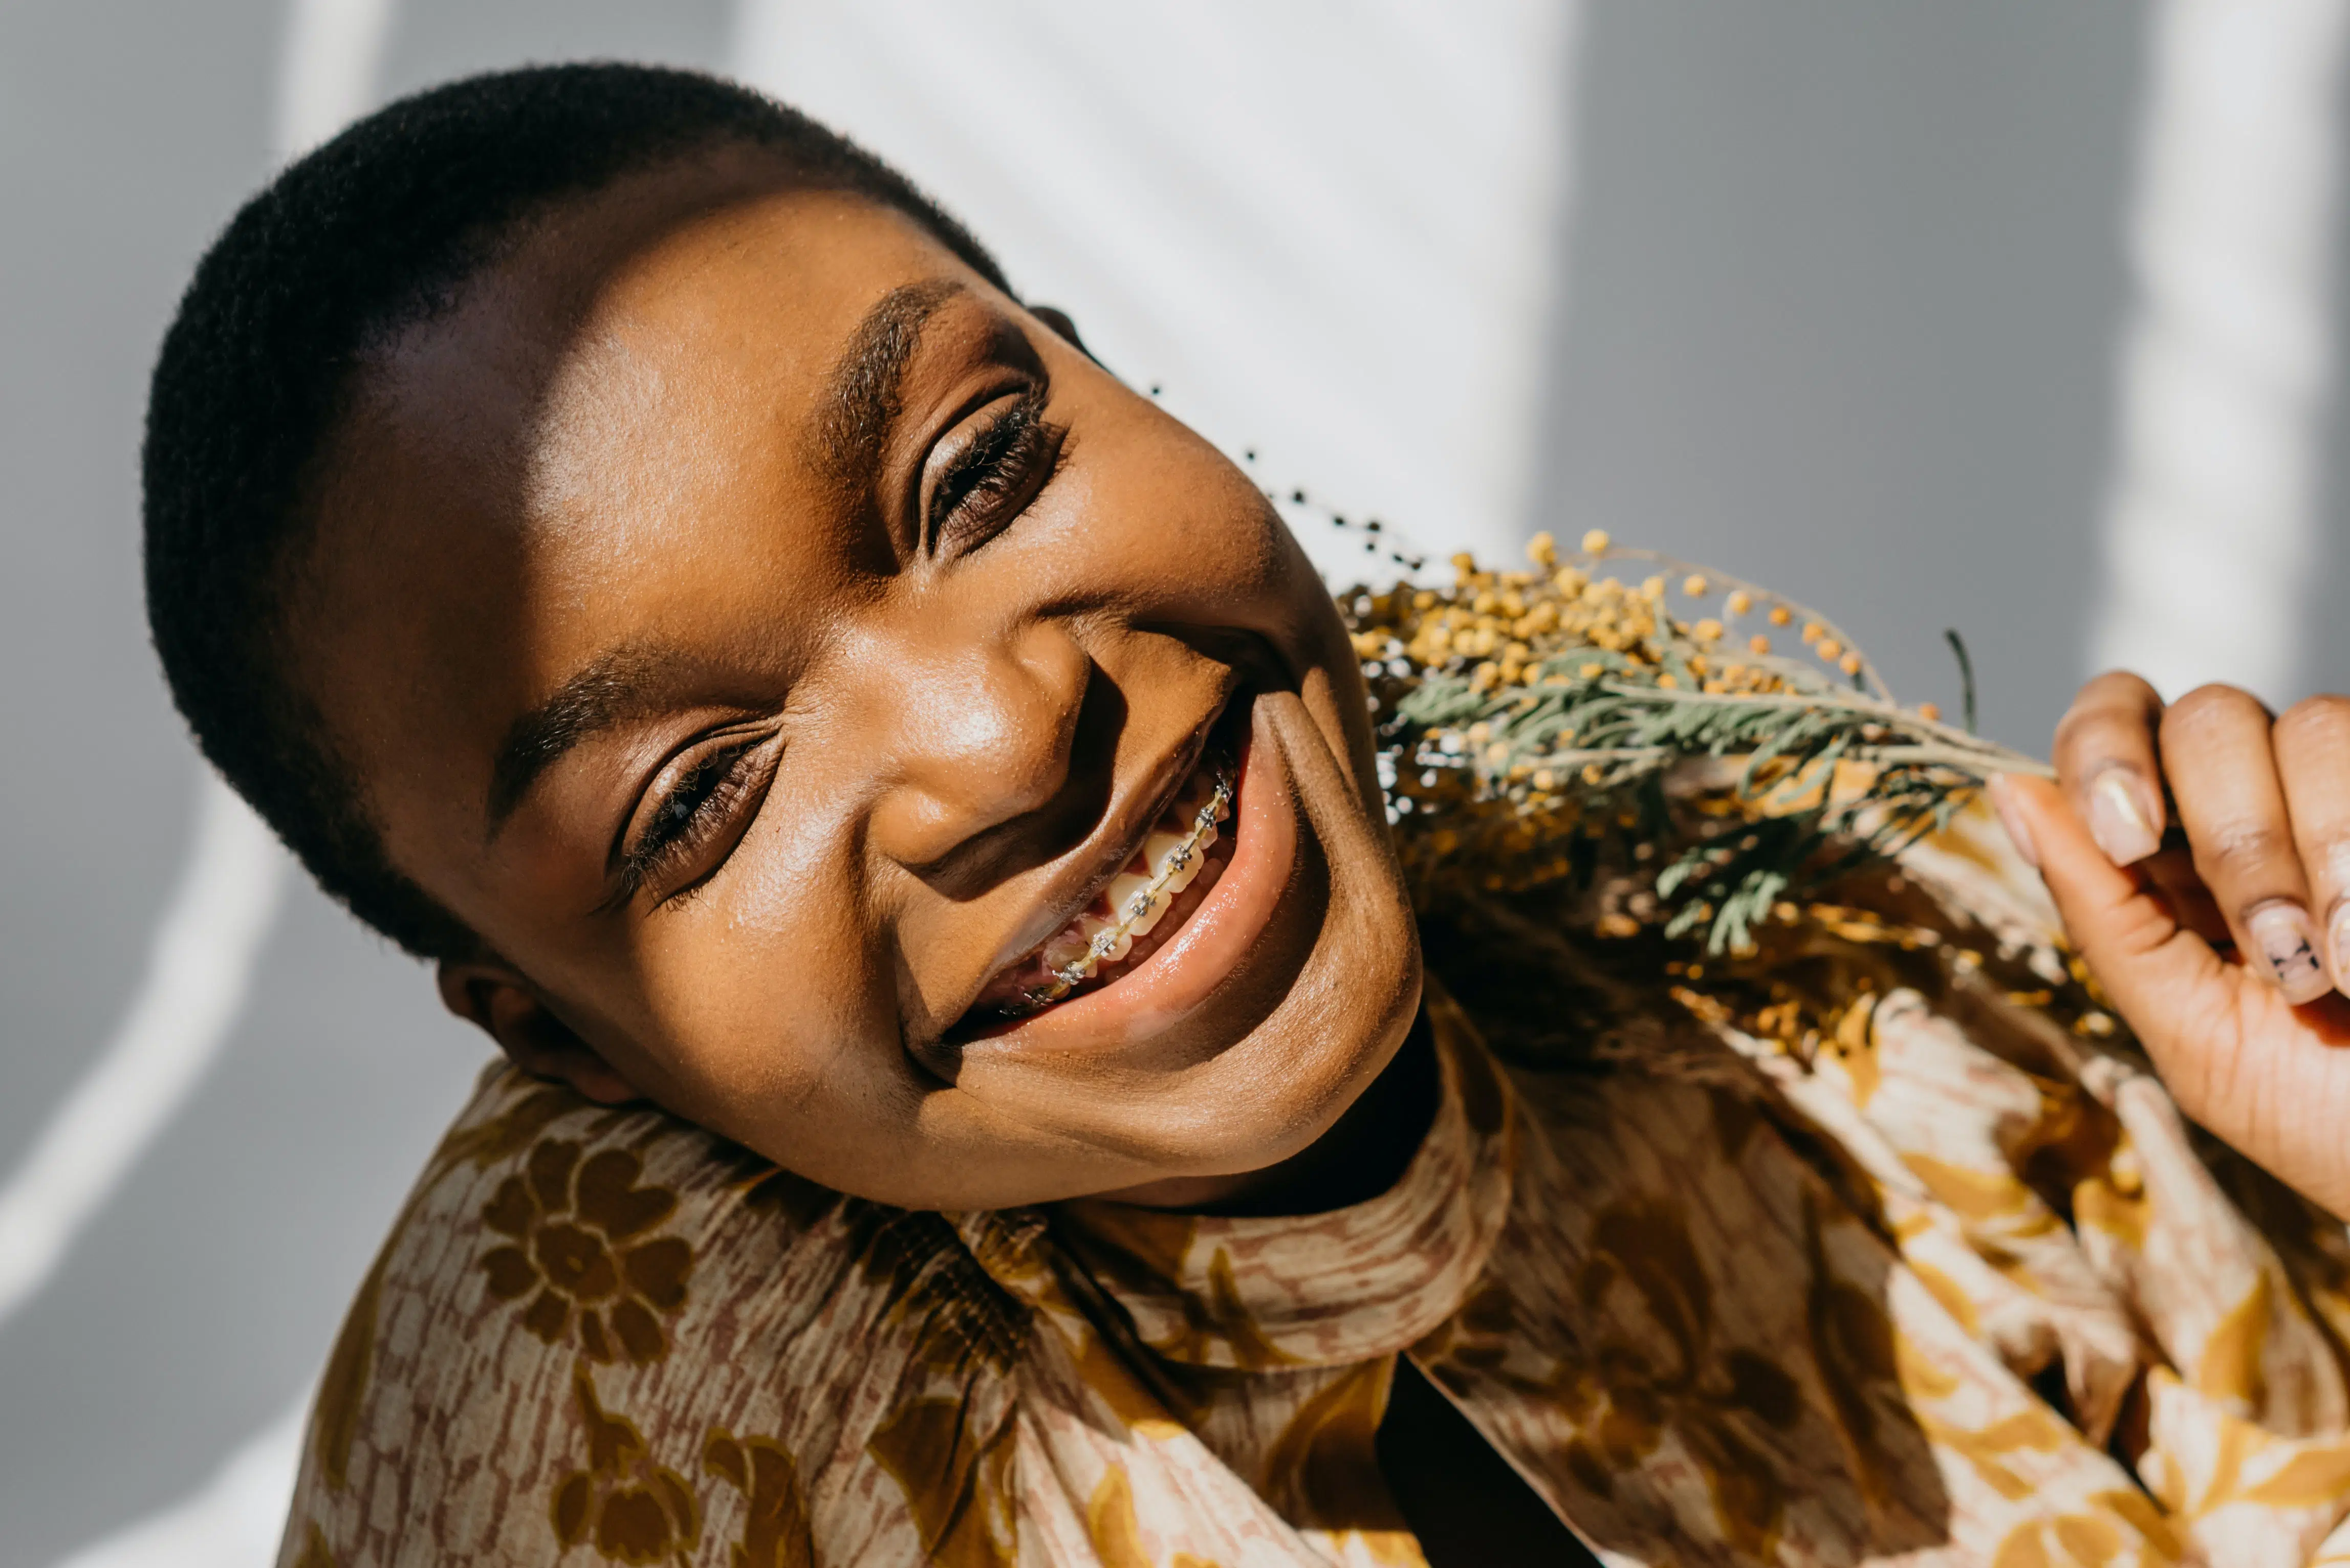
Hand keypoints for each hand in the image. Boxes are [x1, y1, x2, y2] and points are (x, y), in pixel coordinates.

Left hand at [1991, 673, 2349, 1218]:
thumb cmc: (2321, 1117)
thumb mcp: (2190, 1028)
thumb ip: (2103, 913)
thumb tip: (2008, 791)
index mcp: (2173, 854)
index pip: (2111, 726)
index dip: (2104, 751)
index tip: (2126, 836)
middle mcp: (2260, 802)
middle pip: (2209, 718)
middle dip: (2237, 835)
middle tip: (2278, 954)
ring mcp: (2347, 793)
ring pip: (2313, 728)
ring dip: (2323, 855)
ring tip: (2343, 969)